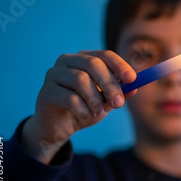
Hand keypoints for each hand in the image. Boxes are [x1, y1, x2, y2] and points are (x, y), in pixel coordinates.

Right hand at [21, 50, 136, 163]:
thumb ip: (119, 94)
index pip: (104, 55)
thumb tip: (135, 88)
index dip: (119, 65)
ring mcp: (54, 74)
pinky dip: (82, 109)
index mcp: (85, 59)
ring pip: (80, 80)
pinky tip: (85, 116)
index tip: (132, 79)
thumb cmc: (84, 108)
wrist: (58, 126)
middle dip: (109, 84)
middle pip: (92, 64)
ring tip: (98, 113)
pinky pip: (69, 97)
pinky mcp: (46, 91)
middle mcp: (68, 61)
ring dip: (95, 100)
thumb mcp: (105, 102)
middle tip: (118, 103)